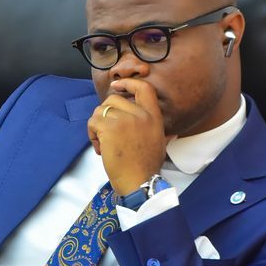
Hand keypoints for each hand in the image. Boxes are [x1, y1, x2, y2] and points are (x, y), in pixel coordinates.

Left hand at [88, 79, 173, 194]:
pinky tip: (101, 148)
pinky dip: (92, 135)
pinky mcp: (110, 128)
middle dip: (105, 114)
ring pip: (100, 111)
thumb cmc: (147, 167)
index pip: (144, 88)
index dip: (128, 83)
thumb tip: (173, 133)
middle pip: (113, 99)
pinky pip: (93, 122)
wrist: (140, 182)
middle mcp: (140, 115)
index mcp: (153, 116)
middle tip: (108, 133)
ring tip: (105, 144)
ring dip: (97, 127)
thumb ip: (163, 133)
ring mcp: (125, 120)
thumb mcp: (160, 144)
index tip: (116, 86)